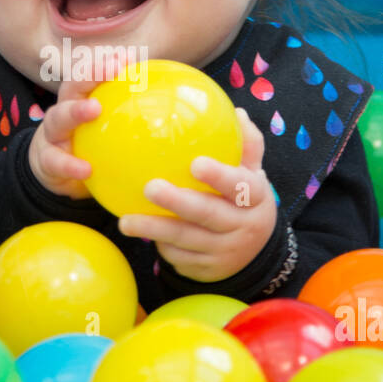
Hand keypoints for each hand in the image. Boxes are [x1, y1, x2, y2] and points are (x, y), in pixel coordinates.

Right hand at [28, 50, 128, 199]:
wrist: (55, 172)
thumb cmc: (89, 145)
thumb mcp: (109, 129)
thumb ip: (133, 115)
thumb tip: (170, 101)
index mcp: (80, 100)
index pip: (92, 76)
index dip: (106, 64)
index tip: (126, 57)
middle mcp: (64, 110)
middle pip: (73, 87)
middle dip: (91, 74)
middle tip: (113, 67)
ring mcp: (52, 134)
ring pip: (58, 118)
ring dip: (76, 111)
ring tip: (94, 109)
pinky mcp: (47, 159)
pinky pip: (56, 162)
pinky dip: (69, 165)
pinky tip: (85, 170)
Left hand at [117, 107, 278, 282]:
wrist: (257, 252)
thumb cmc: (245, 199)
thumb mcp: (253, 173)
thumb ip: (246, 144)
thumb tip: (234, 111)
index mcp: (255, 198)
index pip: (240, 186)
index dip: (219, 176)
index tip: (196, 163)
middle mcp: (243, 226)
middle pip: (208, 214)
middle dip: (178, 202)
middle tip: (150, 187)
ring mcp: (225, 251)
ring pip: (187, 240)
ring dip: (154, 230)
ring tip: (125, 221)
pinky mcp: (208, 270)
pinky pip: (180, 258)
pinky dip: (160, 246)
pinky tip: (139, 233)